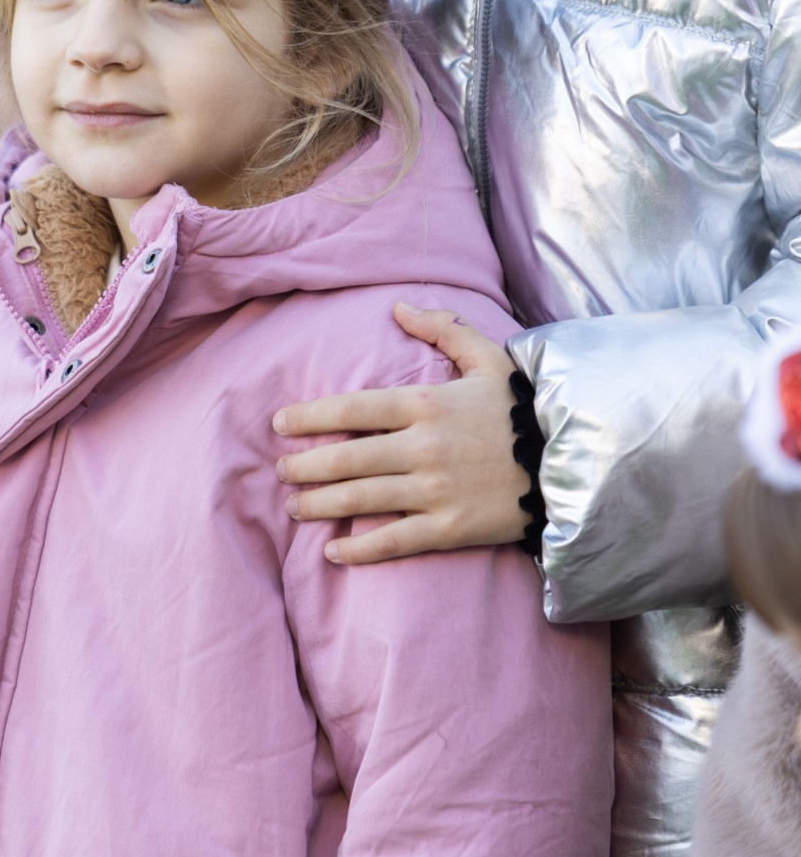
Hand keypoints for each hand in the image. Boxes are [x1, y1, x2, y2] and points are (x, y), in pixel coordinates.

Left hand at [272, 304, 528, 562]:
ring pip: (361, 500)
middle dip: (305, 465)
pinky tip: (333, 550)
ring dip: (319, 504)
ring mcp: (436, 490)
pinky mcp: (451, 528)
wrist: (574, 461)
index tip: (280, 423)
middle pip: (346, 458)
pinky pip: (394, 541)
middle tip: (280, 470)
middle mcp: (423, 447)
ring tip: (293, 506)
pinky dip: (359, 548)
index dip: (309, 416)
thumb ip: (443, 328)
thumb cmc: (526, 407)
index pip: (351, 409)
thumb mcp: (489, 356)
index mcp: (426, 403)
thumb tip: (398, 306)